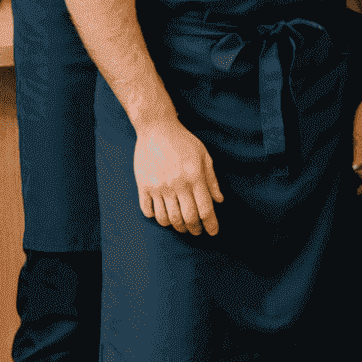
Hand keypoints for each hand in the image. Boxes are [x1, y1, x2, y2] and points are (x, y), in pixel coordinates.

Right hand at [133, 115, 223, 235]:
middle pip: (186, 218)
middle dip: (194, 229)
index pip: (205, 209)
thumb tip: (219, 201)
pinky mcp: (143, 186)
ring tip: (182, 225)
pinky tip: (164, 215)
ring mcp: (158, 187)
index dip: (210, 224)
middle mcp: (176, 184)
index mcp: (194, 177)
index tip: (213, 232)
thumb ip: (211, 180)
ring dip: (176, 226)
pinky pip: (148, 211)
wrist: (157, 128)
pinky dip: (157, 217)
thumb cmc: (183, 141)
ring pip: (167, 219)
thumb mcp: (203, 156)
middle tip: (197, 232)